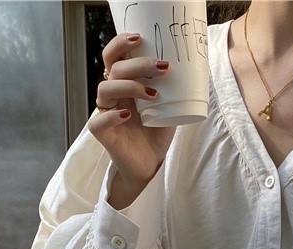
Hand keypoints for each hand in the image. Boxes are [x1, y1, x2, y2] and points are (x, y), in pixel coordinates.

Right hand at [87, 33, 176, 193]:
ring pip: (104, 89)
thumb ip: (173, 91)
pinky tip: (128, 115)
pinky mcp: (103, 134)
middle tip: (161, 67)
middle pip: (114, 69)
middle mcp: (113, 95)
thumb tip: (195, 72)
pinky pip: (98, 121)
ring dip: (130, 86)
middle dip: (137, 64)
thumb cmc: (156, 135)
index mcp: (124, 84)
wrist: (151, 165)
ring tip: (153, 95)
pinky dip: (112, 115)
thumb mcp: (169, 109)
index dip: (121, 43)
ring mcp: (105, 113)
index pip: (114, 56)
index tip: (140, 38)